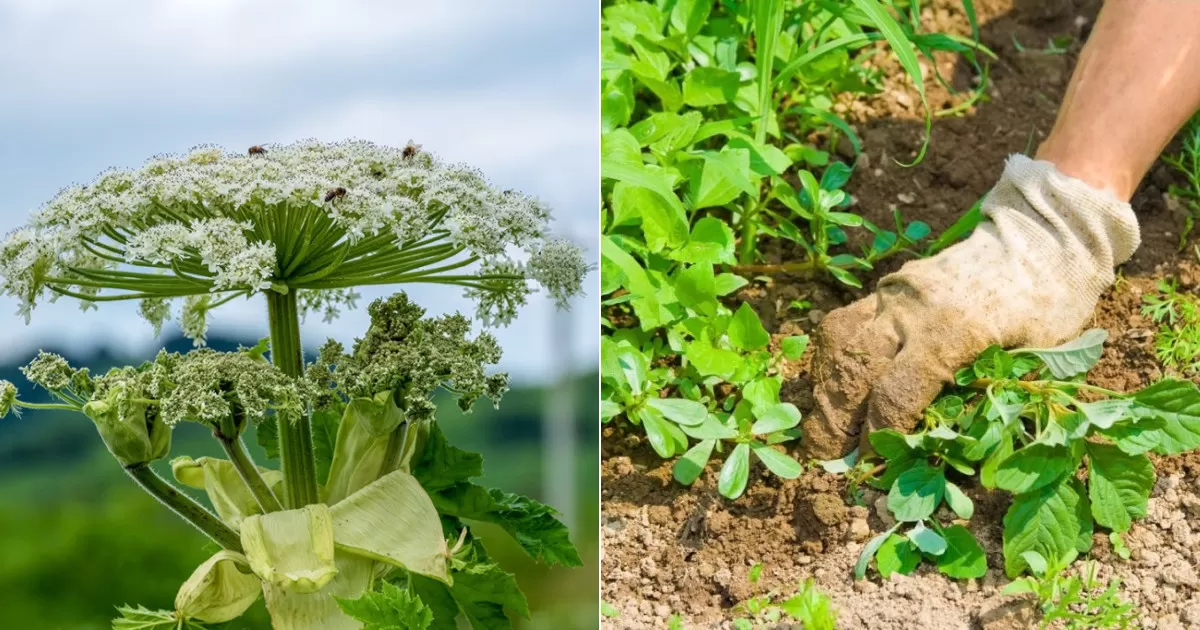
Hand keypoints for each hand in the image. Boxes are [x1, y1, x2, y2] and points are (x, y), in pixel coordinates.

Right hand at [798, 155, 1140, 459]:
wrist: (1045, 233)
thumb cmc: (1053, 302)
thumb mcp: (1038, 358)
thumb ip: (990, 397)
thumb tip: (943, 448)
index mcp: (953, 332)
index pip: (895, 394)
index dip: (878, 436)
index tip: (870, 464)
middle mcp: (912, 309)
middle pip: (853, 370)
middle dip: (835, 419)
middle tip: (829, 455)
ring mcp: (895, 293)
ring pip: (839, 342)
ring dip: (825, 386)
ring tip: (825, 422)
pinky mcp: (890, 285)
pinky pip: (846, 322)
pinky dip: (835, 358)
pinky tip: (837, 383)